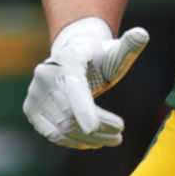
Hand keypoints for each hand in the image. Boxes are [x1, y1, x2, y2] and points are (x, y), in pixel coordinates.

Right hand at [23, 16, 148, 148]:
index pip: (75, 87)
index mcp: (68, 59)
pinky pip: (52, 133)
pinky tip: (93, 142)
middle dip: (98, 128)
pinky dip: (73, 141)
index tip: (94, 129)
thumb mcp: (116, 50)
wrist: (73, 56)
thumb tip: (143, 33)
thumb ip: (130, 45)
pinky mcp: (31, 109)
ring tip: (113, 139)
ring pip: (61, 127)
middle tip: (120, 135)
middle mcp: (45, 76)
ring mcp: (34, 94)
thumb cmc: (99, 55)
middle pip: (71, 113)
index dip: (84, 109)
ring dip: (88, 139)